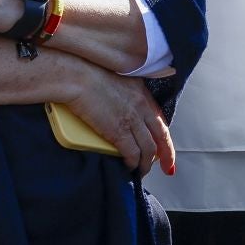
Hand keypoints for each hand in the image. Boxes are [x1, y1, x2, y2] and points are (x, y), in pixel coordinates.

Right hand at [55, 59, 176, 178]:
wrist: (77, 77)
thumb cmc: (89, 74)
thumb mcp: (116, 77)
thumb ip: (126, 91)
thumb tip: (124, 102)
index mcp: (141, 93)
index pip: (159, 119)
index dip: (165, 135)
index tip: (165, 148)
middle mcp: (141, 106)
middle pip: (161, 135)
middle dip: (166, 155)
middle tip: (167, 167)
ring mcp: (131, 119)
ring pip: (148, 148)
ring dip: (146, 163)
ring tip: (141, 171)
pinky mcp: (118, 131)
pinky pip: (132, 153)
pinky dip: (133, 163)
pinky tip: (129, 167)